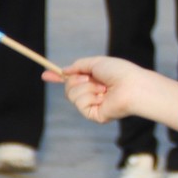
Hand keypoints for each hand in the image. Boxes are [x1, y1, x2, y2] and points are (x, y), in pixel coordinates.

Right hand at [56, 55, 177, 129]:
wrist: (133, 86)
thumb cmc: (120, 72)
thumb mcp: (96, 62)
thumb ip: (79, 65)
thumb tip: (64, 70)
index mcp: (95, 80)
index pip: (73, 80)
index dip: (59, 77)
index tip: (45, 74)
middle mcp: (94, 93)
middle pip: (68, 88)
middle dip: (74, 80)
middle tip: (89, 77)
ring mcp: (93, 105)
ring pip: (70, 95)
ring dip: (84, 87)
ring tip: (102, 87)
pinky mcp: (94, 115)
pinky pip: (79, 103)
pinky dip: (89, 96)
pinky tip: (103, 97)